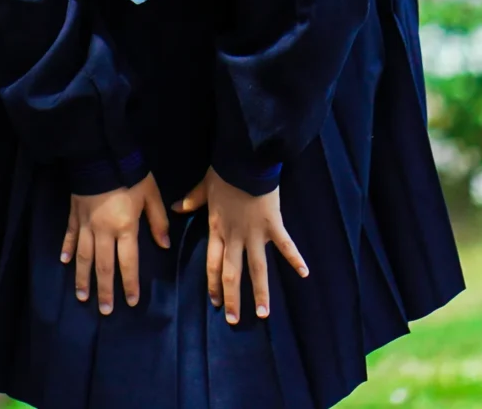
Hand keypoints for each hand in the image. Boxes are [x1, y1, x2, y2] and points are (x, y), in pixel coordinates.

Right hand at [60, 173, 167, 314]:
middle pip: (103, 266)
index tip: (131, 302)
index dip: (130, 284)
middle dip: (105, 290)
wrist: (99, 153)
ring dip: (82, 277)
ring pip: (83, 256)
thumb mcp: (151, 195)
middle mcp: (103, 231)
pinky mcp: (74, 214)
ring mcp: (86, 224)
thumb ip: (158, 221)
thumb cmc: (129, 174)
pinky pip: (69, 235)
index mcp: (125, 228)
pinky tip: (63, 261)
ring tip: (82, 295)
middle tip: (104, 310)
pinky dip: (66, 248)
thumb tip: (164, 245)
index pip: (128, 262)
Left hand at [191, 168, 308, 322]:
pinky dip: (295, 259)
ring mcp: (255, 233)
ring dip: (260, 291)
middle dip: (232, 297)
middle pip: (232, 272)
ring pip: (256, 268)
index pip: (214, 264)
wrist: (243, 160)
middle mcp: (234, 237)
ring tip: (263, 313)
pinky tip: (305, 274)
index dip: (214, 284)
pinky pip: (285, 245)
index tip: (215, 303)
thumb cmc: (223, 173)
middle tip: (233, 319)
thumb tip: (176, 208)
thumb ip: (191, 201)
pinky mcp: (273, 225)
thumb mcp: (202, 187)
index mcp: (217, 229)